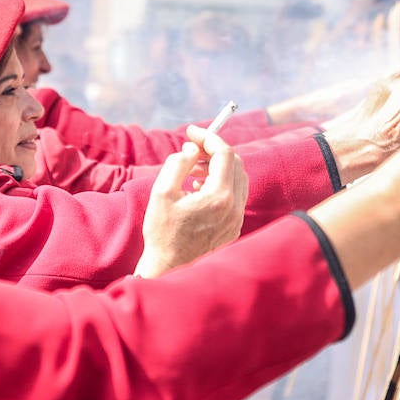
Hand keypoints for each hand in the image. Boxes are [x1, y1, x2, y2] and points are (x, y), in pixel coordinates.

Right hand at [135, 126, 248, 277]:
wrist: (170, 267)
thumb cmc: (162, 232)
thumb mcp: (162, 192)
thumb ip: (178, 164)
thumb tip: (192, 149)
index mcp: (218, 197)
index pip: (224, 153)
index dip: (208, 137)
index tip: (191, 132)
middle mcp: (234, 207)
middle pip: (235, 163)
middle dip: (214, 151)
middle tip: (191, 150)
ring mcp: (236, 219)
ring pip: (238, 179)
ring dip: (217, 167)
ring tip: (191, 171)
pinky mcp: (233, 227)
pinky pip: (234, 196)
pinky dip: (220, 184)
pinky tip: (197, 189)